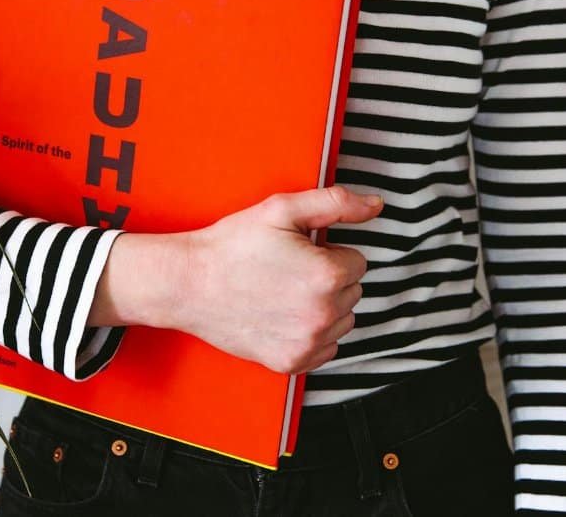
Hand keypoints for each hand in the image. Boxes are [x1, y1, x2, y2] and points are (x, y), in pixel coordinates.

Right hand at [94, 186, 382, 373]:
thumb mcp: (281, 210)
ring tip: (282, 292)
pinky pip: (325, 349)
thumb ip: (336, 203)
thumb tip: (376, 205)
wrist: (188, 283)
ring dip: (322, 307)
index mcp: (328, 275)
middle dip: (326, 279)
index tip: (297, 252)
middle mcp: (323, 314)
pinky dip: (310, 334)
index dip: (326, 252)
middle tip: (285, 270)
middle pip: (351, 292)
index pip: (356, 261)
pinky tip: (281, 316)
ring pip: (341, 321)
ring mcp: (307, 343)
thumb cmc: (231, 245)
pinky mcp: (291, 363)